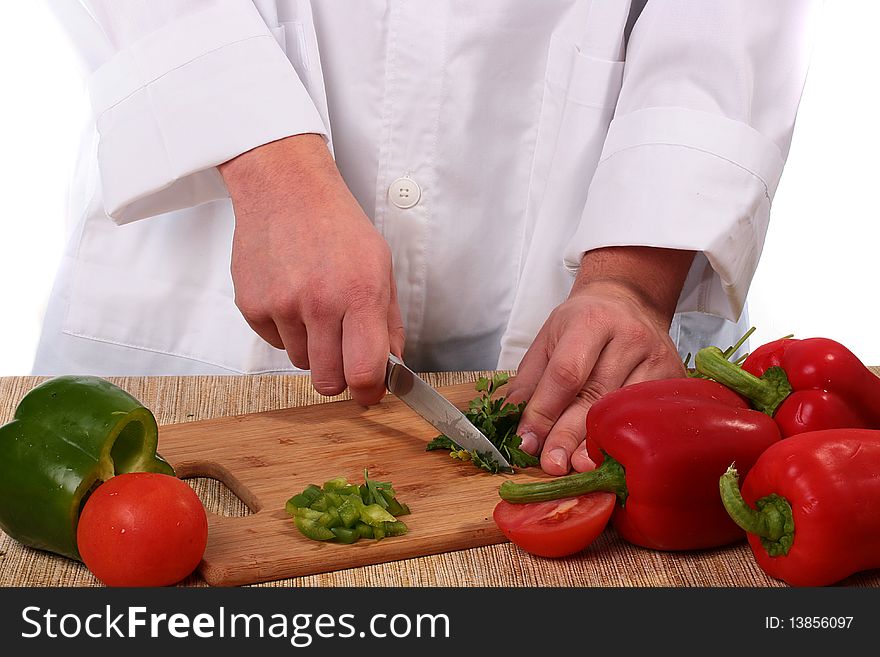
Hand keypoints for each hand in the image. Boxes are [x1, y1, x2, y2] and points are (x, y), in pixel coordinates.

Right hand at [219, 134, 404, 404]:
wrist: (286, 189)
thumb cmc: (337, 225)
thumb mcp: (380, 266)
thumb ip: (388, 323)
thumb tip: (391, 367)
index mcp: (360, 294)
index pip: (363, 372)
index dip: (368, 392)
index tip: (369, 392)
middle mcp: (319, 303)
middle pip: (328, 381)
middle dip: (340, 374)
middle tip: (342, 349)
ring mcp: (281, 306)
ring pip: (301, 363)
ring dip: (312, 347)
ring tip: (315, 306)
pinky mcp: (251, 306)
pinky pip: (275, 343)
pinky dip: (286, 330)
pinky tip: (291, 294)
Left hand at [505, 247, 693, 474]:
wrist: (629, 302)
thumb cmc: (583, 324)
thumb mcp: (548, 340)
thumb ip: (529, 382)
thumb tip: (519, 428)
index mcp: (590, 321)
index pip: (565, 373)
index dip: (545, 411)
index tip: (528, 441)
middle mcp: (629, 337)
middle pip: (596, 396)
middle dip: (569, 435)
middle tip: (551, 465)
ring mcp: (658, 357)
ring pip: (624, 410)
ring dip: (598, 444)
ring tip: (577, 467)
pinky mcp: (676, 377)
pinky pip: (649, 415)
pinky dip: (628, 439)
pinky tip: (610, 457)